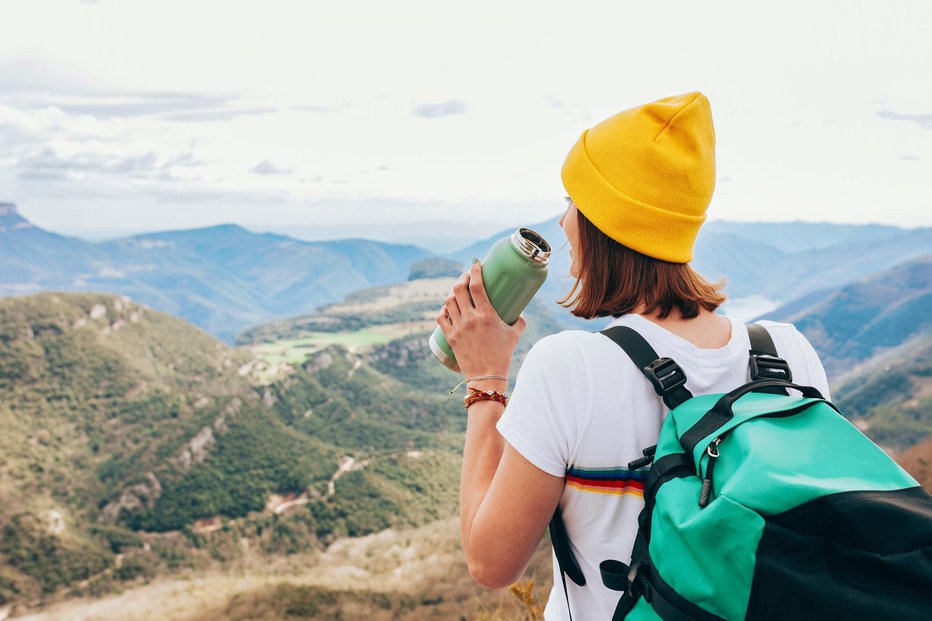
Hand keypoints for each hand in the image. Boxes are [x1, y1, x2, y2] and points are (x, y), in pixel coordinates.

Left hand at [435, 260, 526, 378]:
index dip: (474, 270)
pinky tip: (447, 308)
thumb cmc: (503, 355)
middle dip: (461, 279)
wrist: (487, 376)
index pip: (476, 285)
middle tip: (466, 277)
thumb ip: (519, 320)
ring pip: (449, 301)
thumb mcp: (515, 334)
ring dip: (452, 293)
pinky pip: (441, 318)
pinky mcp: (450, 337)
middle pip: (459, 289)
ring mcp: (458, 328)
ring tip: (457, 292)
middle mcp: (470, 318)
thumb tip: (519, 311)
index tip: (475, 263)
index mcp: (487, 315)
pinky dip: (443, 310)